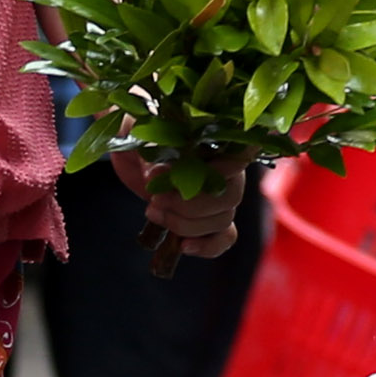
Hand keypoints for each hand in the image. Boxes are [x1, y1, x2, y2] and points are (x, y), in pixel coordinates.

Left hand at [110, 142, 249, 263]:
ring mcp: (218, 196)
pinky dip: (207, 246)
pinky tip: (184, 247)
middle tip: (156, 198)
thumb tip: (160, 173)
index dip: (225, 170)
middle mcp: (225, 170)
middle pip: (230, 197)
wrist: (134, 150)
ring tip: (153, 211)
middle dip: (190, 205)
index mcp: (215, 141)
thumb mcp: (137, 129)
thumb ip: (147, 142)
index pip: (241, 157)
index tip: (192, 175)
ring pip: (222, 220)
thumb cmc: (139, 130)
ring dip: (185, 224)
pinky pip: (223, 237)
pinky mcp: (206, 219)